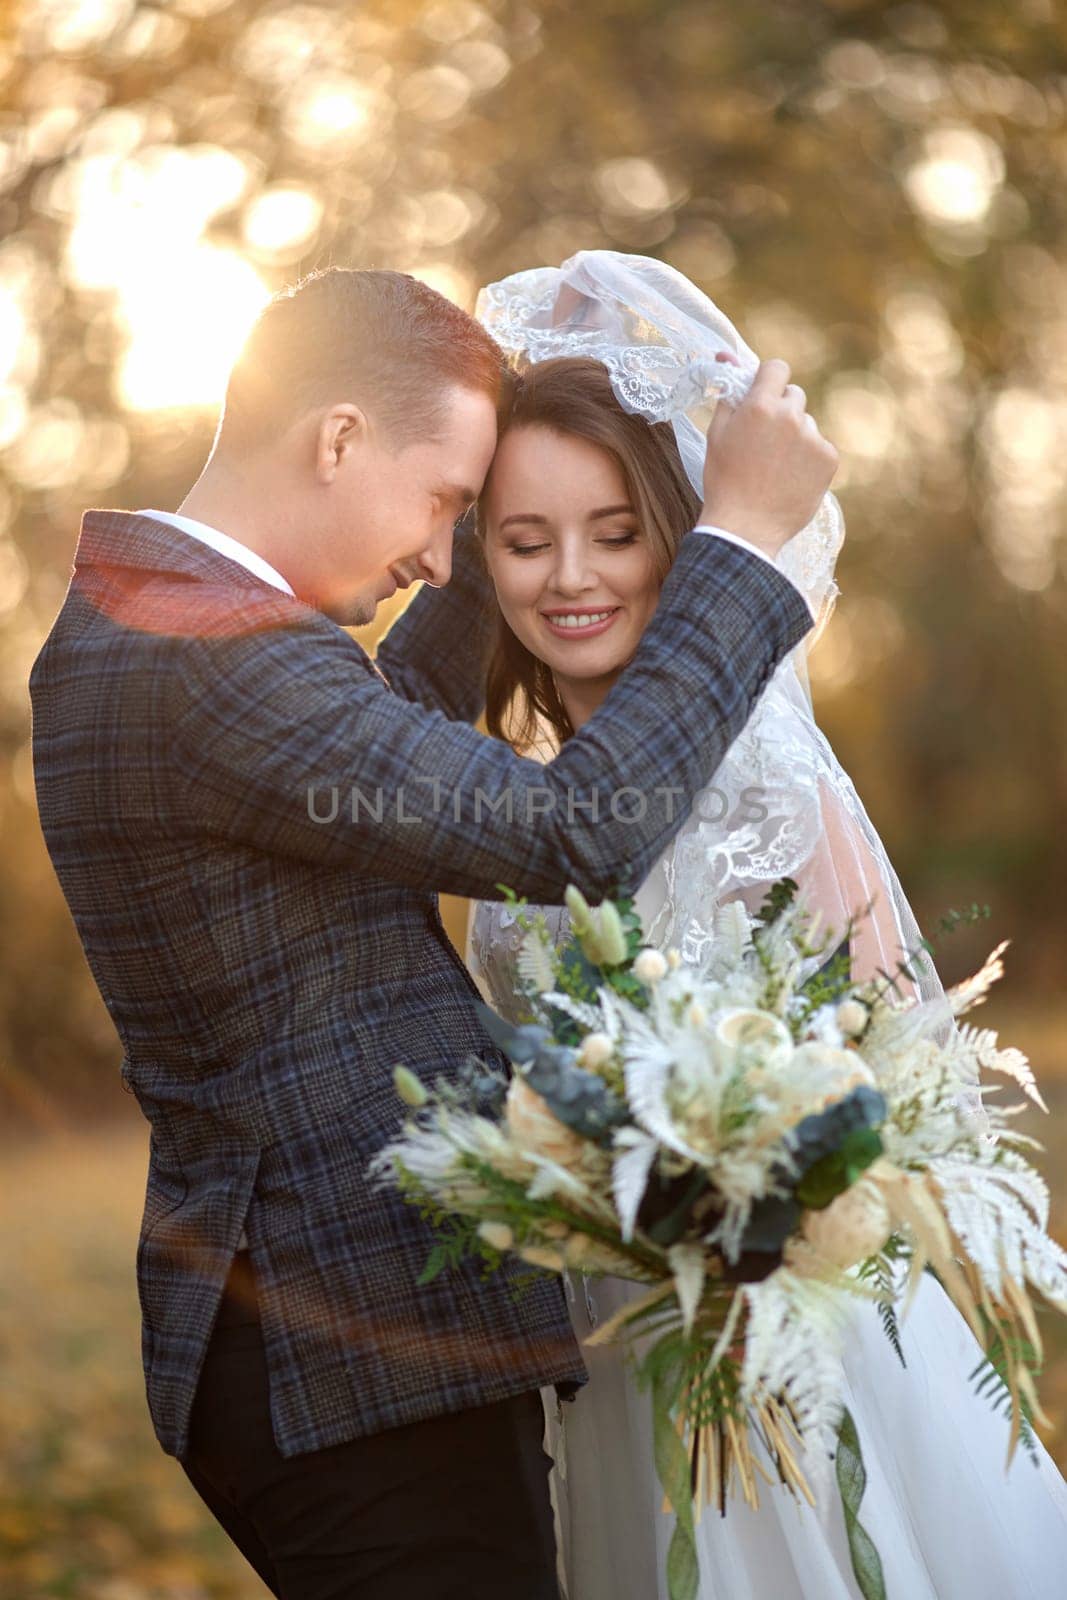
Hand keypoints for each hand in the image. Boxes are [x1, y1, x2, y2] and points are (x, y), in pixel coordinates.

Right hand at [699, 355, 838, 559]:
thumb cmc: (724, 482)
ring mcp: (813, 437)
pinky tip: (790, 478)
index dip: (769, 380)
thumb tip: (727, 358)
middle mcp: (790, 416)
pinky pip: (820, 447)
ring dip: (795, 437)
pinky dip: (808, 459)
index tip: (765, 394)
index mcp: (759, 405)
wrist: (745, 528)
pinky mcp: (829, 459)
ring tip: (776, 468)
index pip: (776, 368)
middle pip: (794, 395)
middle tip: (765, 441)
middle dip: (782, 410)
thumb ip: (727, 395)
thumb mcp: (716, 435)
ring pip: (807, 424)